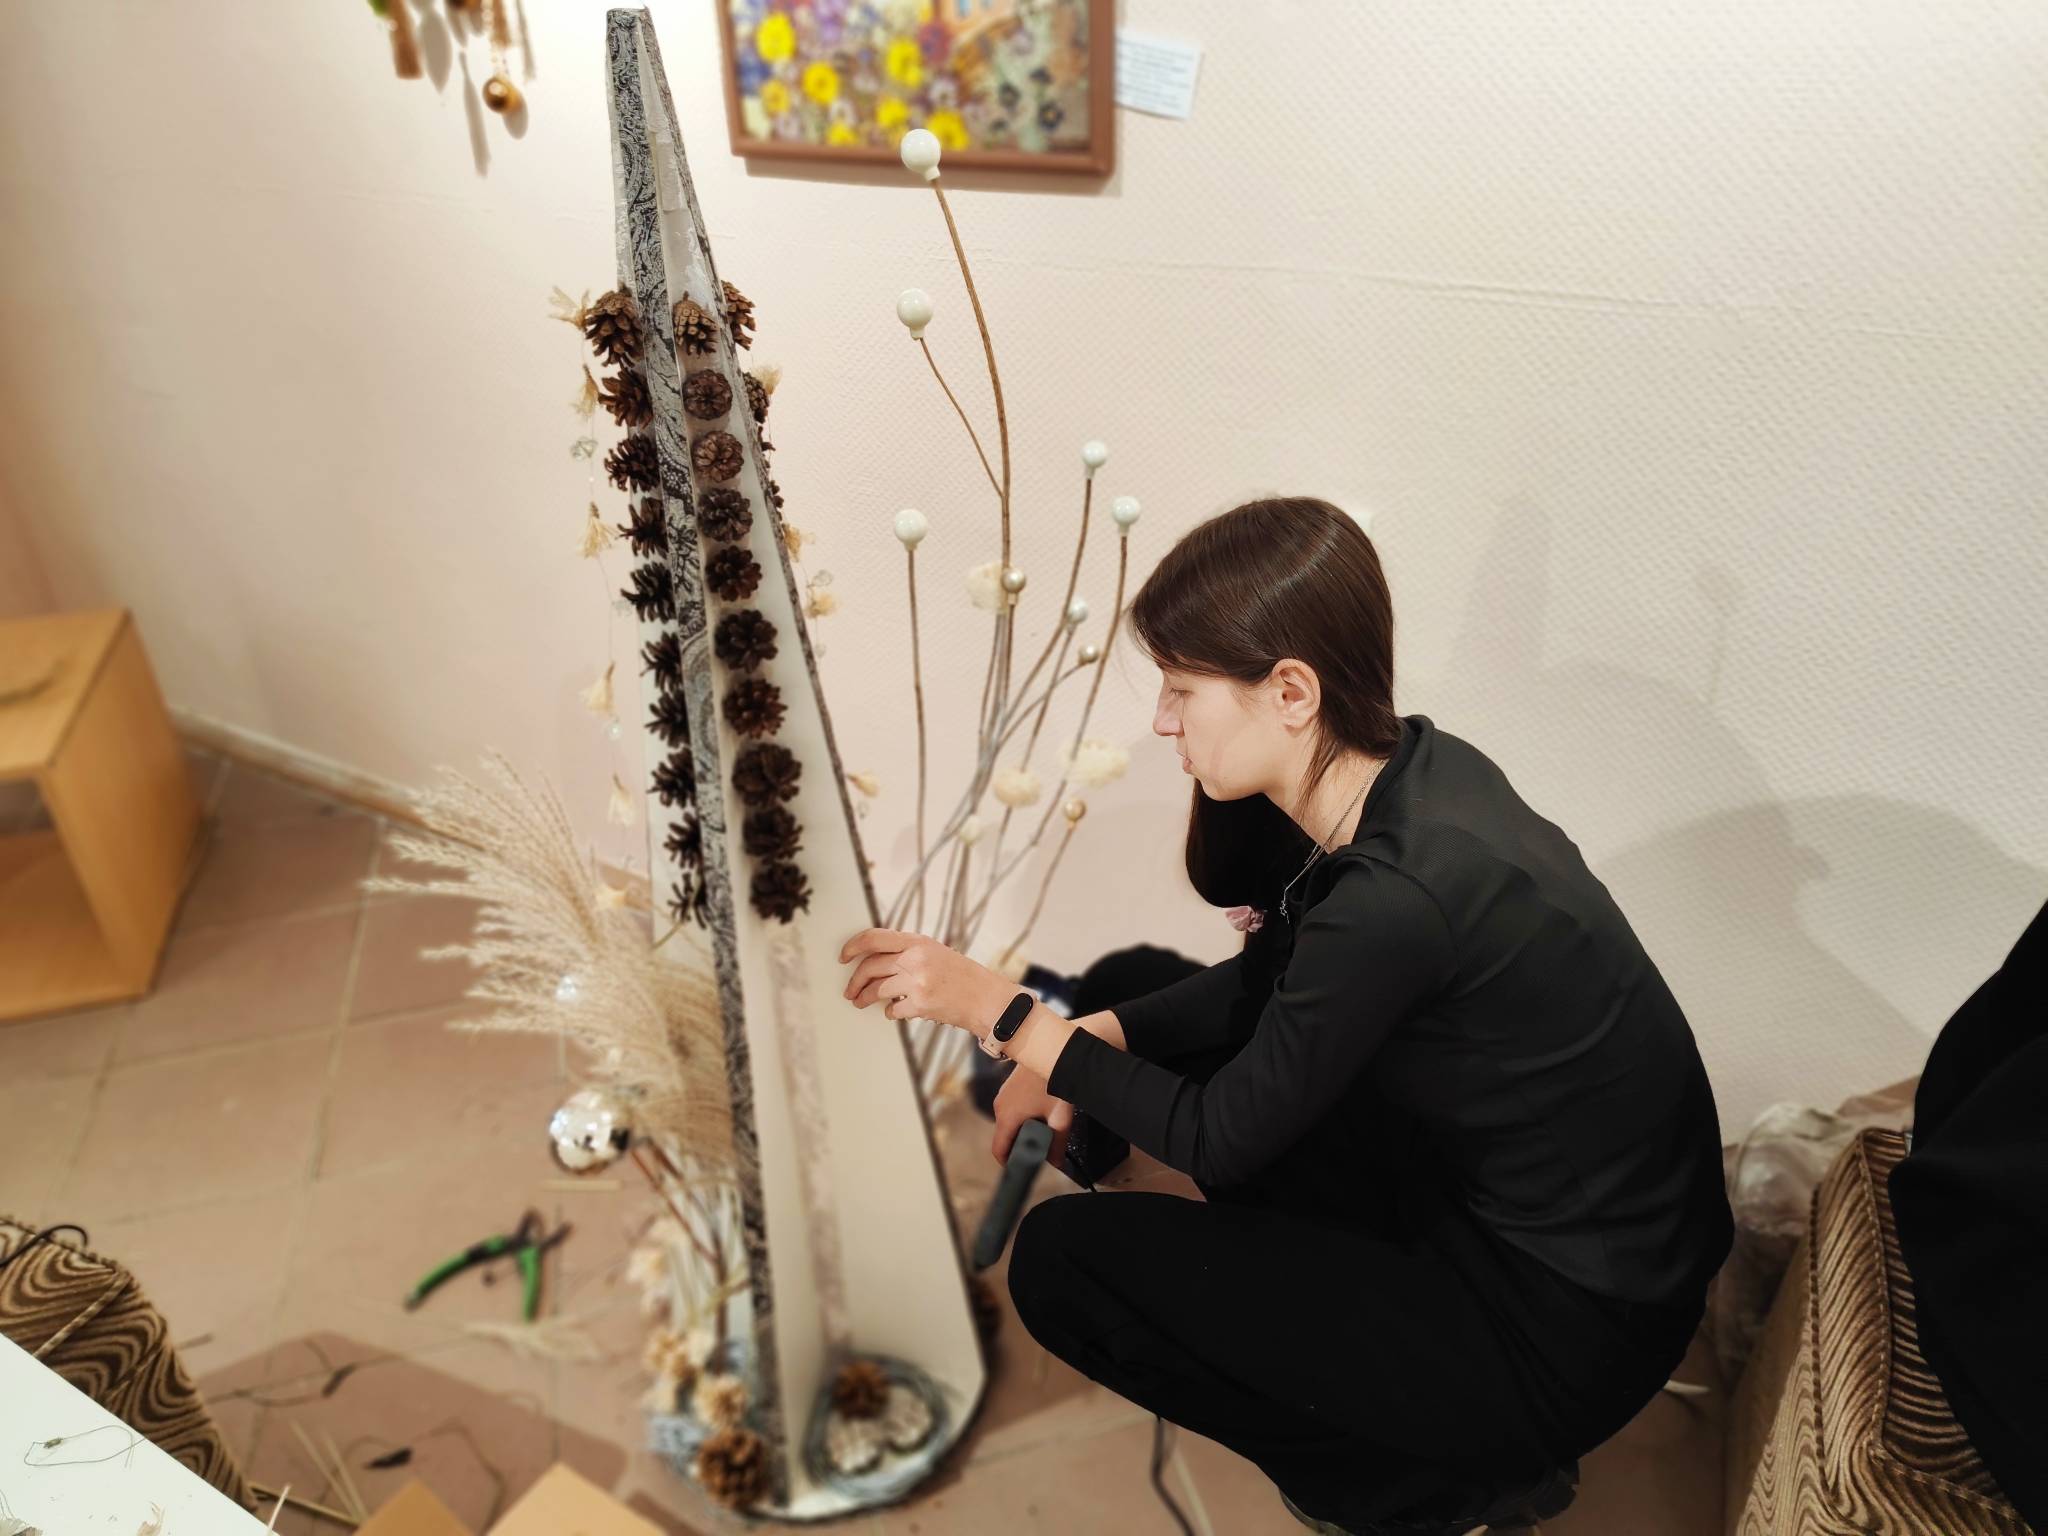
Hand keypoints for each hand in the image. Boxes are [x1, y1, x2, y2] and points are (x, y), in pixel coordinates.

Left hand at [838, 927, 1007, 1031]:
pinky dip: (890, 1012)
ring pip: (876, 989)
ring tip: (860, 1002)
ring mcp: (917, 982)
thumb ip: (908, 954)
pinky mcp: (920, 1004)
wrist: (988, 1000)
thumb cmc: (964, 978)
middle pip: (870, 966)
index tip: (843, 956)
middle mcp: (916, 959)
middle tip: (850, 991)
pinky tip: (893, 1012)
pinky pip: (892, 1009)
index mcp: (919, 942)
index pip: (874, 937)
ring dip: (865, 998)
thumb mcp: (937, 954)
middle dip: (854, 981)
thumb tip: (877, 962)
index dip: (853, 946)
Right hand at [992, 1063, 1073, 1168]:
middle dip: (1019, 1147)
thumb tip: (1055, 1163)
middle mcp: (999, 1106)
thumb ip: (1057, 1144)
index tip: (1021, 1169)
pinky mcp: (1008, 1087)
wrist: (1053, 1050)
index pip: (999, 1149)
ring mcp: (1002, 1095)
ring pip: (1008, 1123)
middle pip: (1004, 1137)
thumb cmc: (1054, 1082)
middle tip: (1038, 1152)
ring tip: (1042, 1131)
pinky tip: (1039, 1114)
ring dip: (1021, 1131)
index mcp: (1007, 1117)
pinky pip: (1010, 1110)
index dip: (1009, 1164)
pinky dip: (1021, 1117)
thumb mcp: (1060, 1118)